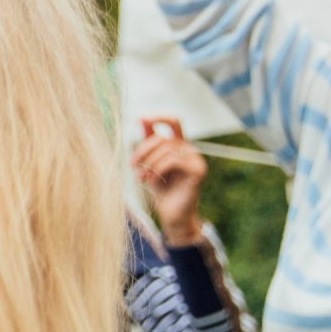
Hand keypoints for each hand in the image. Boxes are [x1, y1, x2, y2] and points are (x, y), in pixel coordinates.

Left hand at [135, 116, 208, 245]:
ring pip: (168, 149)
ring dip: (149, 163)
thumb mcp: (149, 162)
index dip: (158, 117)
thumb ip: (148, 142)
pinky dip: (158, 169)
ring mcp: (196, 159)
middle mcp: (189, 149)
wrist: (171, 214)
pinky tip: (150, 181)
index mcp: (178, 144)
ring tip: (141, 178)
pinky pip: (174, 160)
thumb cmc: (160, 189)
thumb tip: (140, 118)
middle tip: (132, 166)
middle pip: (163, 138)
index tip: (140, 118)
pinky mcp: (198, 170)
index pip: (173, 121)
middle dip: (143, 150)